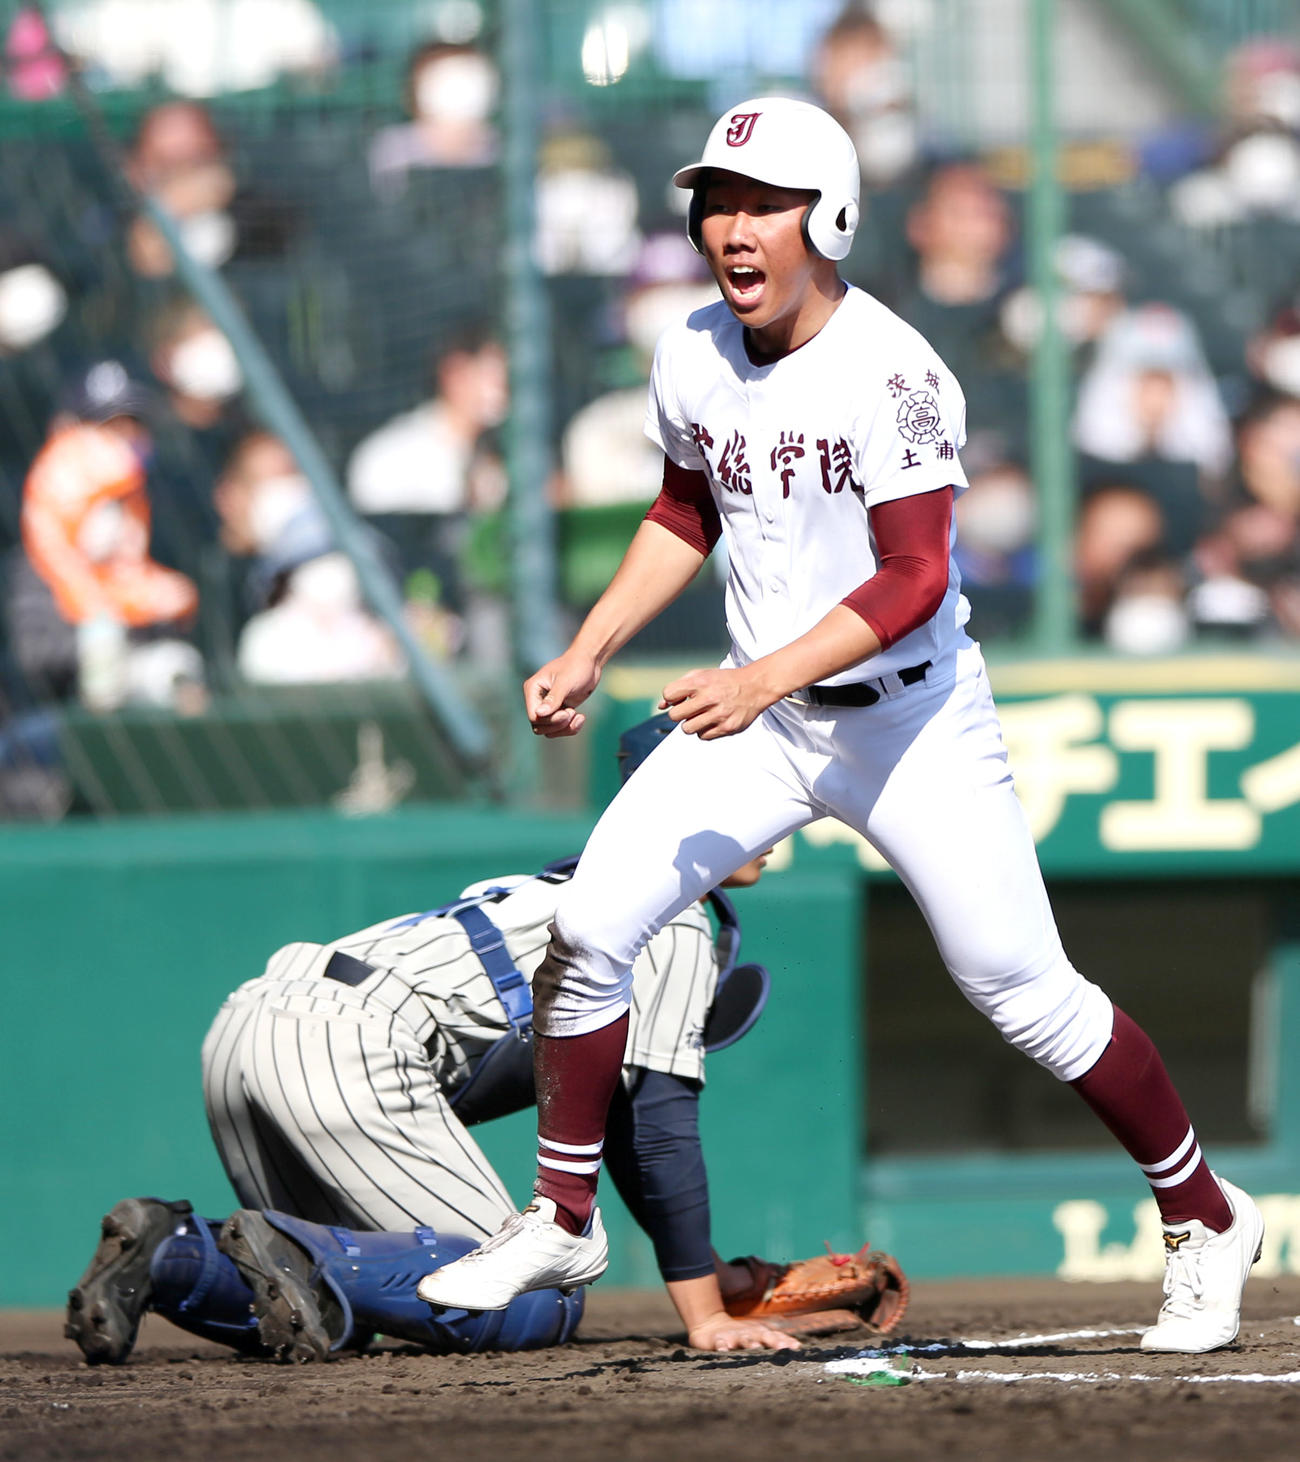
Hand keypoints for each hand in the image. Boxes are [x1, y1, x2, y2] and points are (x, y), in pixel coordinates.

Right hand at [523, 648, 601, 737]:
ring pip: (549, 731)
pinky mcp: (558, 711)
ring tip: (578, 716)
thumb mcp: (565, 682)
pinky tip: (581, 717)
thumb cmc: (576, 667)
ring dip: (565, 728)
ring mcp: (547, 706)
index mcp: (533, 689)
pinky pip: (559, 729)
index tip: (567, 713)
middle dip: (558, 724)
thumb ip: (553, 698)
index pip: (534, 716)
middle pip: (539, 727)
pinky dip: (570, 728)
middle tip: (572, 712)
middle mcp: (536, 699)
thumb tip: (539, 714)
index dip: (550, 720)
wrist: (590, 662)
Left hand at [660, 667, 774, 740]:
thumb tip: (661, 706)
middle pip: (675, 716)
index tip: (681, 698)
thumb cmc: (724, 681)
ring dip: (692, 724)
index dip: (672, 698)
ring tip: (703, 715)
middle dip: (680, 713)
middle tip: (692, 709)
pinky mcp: (727, 727)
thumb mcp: (701, 675)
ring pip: (688, 729)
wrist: (755, 686)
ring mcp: (719, 714)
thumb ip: (679, 688)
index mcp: (700, 681)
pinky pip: (703, 736)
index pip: (668, 694)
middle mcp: (710, 698)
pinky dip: (705, 730)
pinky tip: (713, 721)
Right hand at [687, 1312, 800, 1352]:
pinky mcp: (717, 1339)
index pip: (776, 1336)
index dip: (786, 1341)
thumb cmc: (741, 1334)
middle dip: (772, 1340)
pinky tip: (724, 1350)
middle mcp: (748, 1332)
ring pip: (742, 1338)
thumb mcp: (758, 1335)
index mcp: (759, 1332)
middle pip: (762, 1335)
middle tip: (782, 1347)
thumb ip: (775, 1339)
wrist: (712, 1325)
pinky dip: (722, 1345)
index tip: (796, 1348)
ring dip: (749, 1342)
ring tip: (755, 1347)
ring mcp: (733, 1335)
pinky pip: (719, 1342)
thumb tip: (798, 1346)